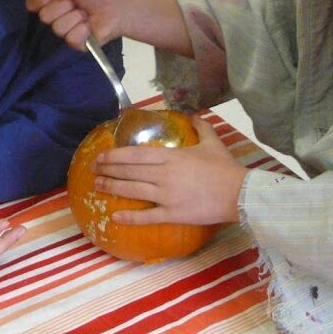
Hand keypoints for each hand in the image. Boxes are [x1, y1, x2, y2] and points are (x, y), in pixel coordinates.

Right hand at [25, 0, 124, 49]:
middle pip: (44, 16)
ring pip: (57, 27)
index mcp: (54, 1)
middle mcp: (58, 17)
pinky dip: (82, 30)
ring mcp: (67, 32)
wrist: (118, 6)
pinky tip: (90, 26)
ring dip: (75, 17)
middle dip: (62, 6)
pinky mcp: (77, 45)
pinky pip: (70, 38)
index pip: (33, 3)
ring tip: (87, 14)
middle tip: (77, 3)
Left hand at [93, 117, 246, 225]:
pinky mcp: (172, 213)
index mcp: (171, 156)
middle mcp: (164, 174)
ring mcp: (166, 195)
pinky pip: (147, 216)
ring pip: (132, 191)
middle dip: (107, 171)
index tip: (101, 156)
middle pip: (128, 172)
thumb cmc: (225, 168)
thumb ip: (201, 128)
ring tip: (96, 187)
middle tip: (92, 171)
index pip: (135, 155)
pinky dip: (130, 217)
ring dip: (112, 188)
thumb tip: (195, 116)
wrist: (240, 193)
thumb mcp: (212, 142)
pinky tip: (114, 217)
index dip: (115, 156)